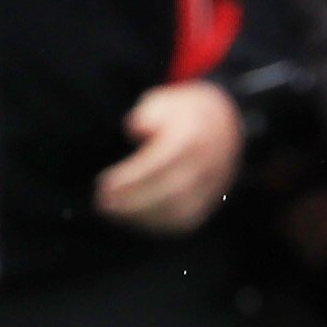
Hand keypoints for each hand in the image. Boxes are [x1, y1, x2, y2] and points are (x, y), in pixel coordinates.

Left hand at [93, 80, 242, 235]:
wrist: (224, 125)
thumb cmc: (182, 114)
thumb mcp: (164, 101)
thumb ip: (148, 114)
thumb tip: (134, 130)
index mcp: (194, 137)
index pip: (162, 164)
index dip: (132, 178)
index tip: (104, 184)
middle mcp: (207, 166)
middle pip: (171, 192)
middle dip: (133, 202)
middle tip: (101, 202)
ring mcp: (212, 187)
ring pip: (179, 212)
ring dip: (142, 217)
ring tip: (110, 211)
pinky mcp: (209, 203)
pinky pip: (185, 222)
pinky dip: (156, 225)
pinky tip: (130, 219)